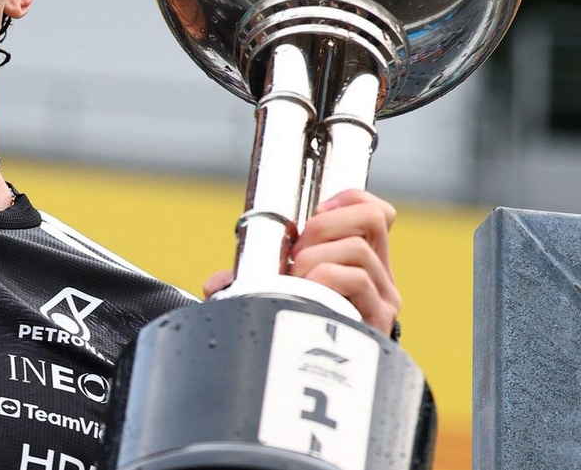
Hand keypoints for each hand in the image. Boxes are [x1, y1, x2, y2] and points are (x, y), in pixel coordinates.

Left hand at [201, 189, 399, 335]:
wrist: (322, 397)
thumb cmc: (296, 340)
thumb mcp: (275, 299)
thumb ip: (251, 283)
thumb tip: (214, 283)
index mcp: (361, 265)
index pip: (377, 213)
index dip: (349, 199)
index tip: (313, 210)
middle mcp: (379, 279)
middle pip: (373, 220)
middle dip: (323, 225)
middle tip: (296, 252)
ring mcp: (381, 300)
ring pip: (357, 249)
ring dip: (314, 257)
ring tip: (295, 280)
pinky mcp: (379, 322)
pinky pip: (356, 279)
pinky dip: (324, 276)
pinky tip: (307, 291)